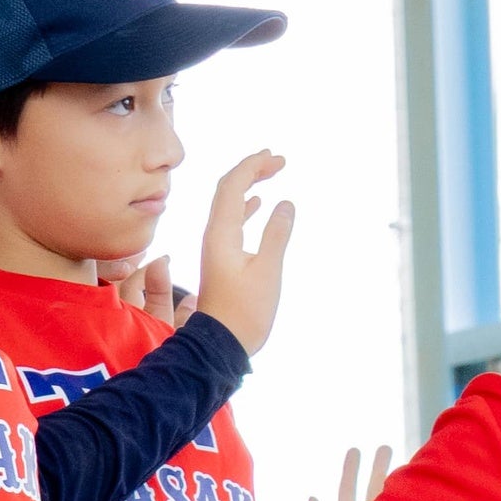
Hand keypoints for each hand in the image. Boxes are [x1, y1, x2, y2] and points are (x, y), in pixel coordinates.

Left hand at [189, 152, 292, 355]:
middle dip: (251, 169)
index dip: (252, 166)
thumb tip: (285, 203)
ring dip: (249, 185)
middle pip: (227, 189)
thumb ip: (277, 235)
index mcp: (221, 234)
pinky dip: (246, 206)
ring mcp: (217, 246)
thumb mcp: (268, 272)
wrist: (222, 343)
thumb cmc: (245, 312)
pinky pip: (231, 220)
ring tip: (270, 172)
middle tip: (277, 160)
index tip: (277, 158)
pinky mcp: (223, 258)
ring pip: (229, 203)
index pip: (232, 186)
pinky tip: (258, 204)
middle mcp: (214, 235)